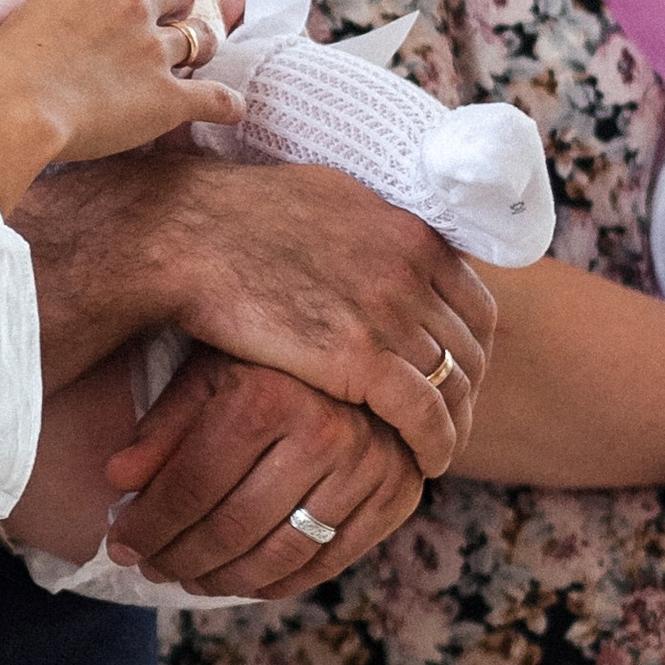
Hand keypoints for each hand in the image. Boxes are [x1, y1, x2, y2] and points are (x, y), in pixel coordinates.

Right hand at [0, 0, 240, 210]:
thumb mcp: (18, 19)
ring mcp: (152, 49)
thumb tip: (52, 33)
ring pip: (201, 37)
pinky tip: (232, 108)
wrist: (6, 111)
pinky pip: (215, 97)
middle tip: (173, 18)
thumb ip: (49, 14)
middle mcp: (128, 4)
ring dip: (201, 47)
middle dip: (179, 1)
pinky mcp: (166, 97)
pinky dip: (226, 103)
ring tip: (199, 58)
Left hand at [104, 350, 424, 595]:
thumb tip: (117, 482)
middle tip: (149, 567)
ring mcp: (371, 468)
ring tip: (187, 579)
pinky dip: (279, 582)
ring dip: (224, 579)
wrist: (370, 341)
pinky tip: (241, 582)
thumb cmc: (268, 355)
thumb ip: (163, 427)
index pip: (192, 485)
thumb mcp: (208, 370)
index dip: (148, 524)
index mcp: (269, 396)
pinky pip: (330, 561)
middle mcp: (327, 432)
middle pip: (234, 527)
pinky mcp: (399, 496)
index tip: (119, 543)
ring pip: (281, 554)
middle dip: (180, 557)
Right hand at [126, 155, 487, 475]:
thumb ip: (372, 230)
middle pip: (470, 350)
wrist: (188, 235)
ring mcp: (389, 312)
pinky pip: (422, 413)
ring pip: (453, 385)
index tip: (453, 377)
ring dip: (454, 425)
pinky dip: (435, 443)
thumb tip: (385, 246)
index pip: (476, 307)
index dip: (471, 350)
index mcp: (410, 232)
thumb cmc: (239, 217)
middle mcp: (413, 270)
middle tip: (449, 423)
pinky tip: (426, 463)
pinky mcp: (358, 356)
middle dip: (466, 392)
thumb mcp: (330, 202)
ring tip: (437, 452)